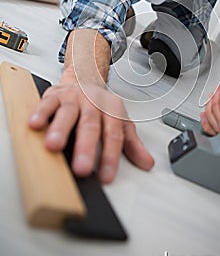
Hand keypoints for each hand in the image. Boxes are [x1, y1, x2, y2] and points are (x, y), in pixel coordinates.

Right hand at [28, 82, 154, 182]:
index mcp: (111, 111)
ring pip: (67, 113)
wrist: (85, 78)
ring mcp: (73, 98)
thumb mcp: (120, 122)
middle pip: (90, 126)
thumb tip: (147, 162)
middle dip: (86, 148)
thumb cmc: (100, 106)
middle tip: (82, 167)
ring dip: (60, 129)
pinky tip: (35, 124)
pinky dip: (40, 113)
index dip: (111, 157)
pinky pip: (47, 103)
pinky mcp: (54, 95)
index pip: (113, 135)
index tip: (106, 177)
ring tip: (54, 146)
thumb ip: (132, 143)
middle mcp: (93, 103)